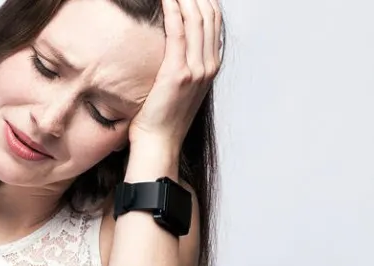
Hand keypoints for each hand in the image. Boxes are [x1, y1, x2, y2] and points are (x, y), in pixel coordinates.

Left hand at [129, 0, 223, 151]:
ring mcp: (196, 69)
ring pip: (196, 20)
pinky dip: (172, 11)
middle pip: (209, 16)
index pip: (214, 22)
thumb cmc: (163, 118)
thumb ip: (187, 66)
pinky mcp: (178, 73)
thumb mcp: (183, 88)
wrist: (159, 143)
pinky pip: (178, 32)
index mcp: (211, 66)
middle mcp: (209, 65)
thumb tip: (180, 47)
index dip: (206, 0)